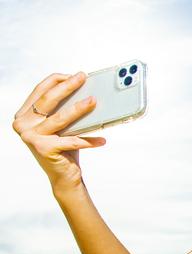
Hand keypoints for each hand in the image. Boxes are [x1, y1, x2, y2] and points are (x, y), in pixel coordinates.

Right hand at [12, 72, 105, 193]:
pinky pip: (72, 141)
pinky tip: (102, 140)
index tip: (74, 74)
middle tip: (83, 78)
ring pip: (60, 118)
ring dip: (79, 109)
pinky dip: (89, 141)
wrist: (64, 176)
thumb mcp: (62, 126)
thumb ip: (63, 110)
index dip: (57, 79)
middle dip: (68, 86)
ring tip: (94, 101)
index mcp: (24, 115)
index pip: (40, 90)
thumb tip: (84, 91)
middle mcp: (23, 124)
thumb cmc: (64, 148)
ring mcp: (31, 137)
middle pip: (48, 100)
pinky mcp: (44, 149)